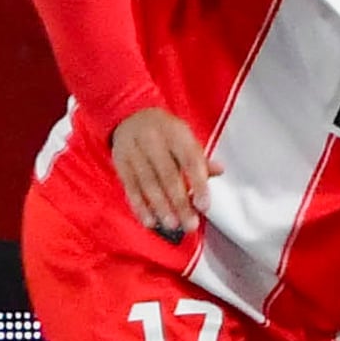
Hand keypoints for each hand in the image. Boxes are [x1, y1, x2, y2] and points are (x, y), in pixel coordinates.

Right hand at [107, 107, 213, 236]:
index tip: (204, 206)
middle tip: (190, 224)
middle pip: (167, 175)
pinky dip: (139, 206)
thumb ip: (199, 157)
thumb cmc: (165, 132)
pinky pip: (130, 187)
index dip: (198, 184)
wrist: (129, 115)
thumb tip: (219, 171)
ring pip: (148, 184)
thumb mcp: (185, 137)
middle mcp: (153, 141)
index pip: (189, 160)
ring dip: (160, 207)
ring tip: (172, 225)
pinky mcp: (120, 163)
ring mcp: (134, 151)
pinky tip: (149, 221)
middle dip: (179, 203)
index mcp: (175, 133)